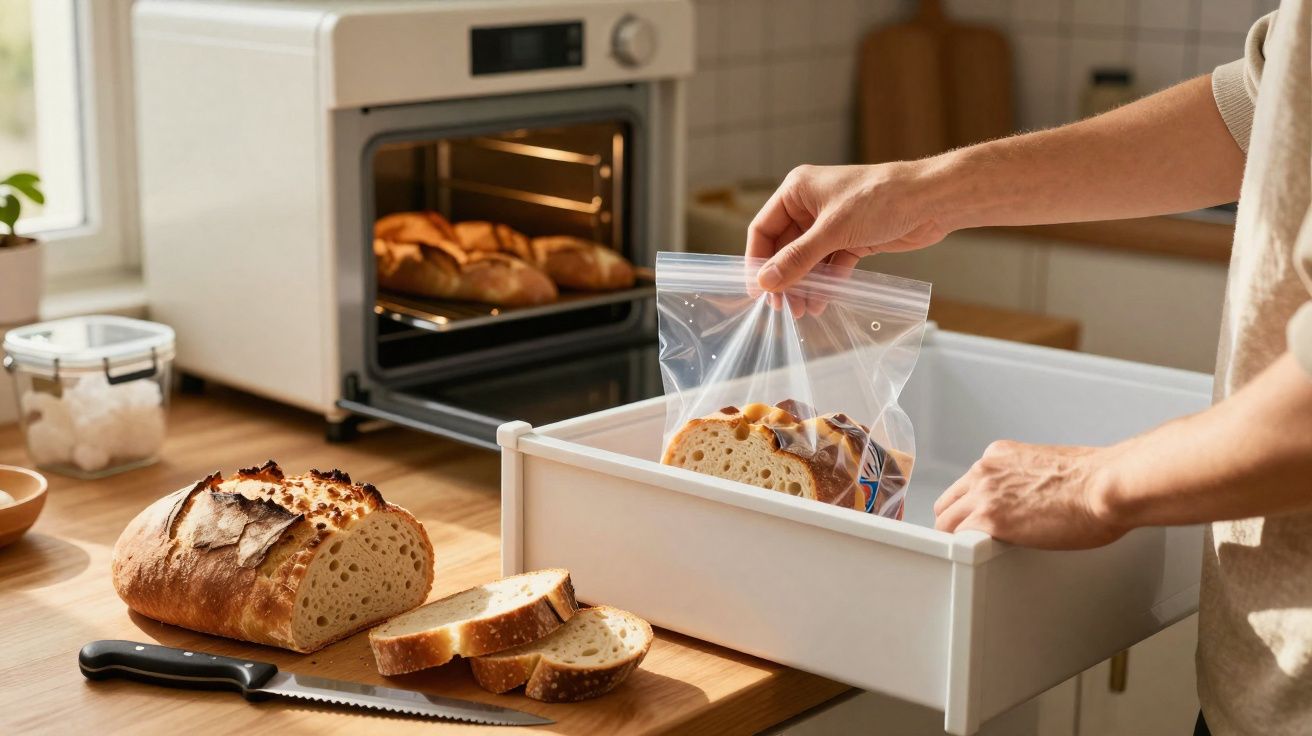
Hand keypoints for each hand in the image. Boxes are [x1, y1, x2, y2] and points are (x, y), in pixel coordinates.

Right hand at [746, 163, 950, 297]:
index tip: (758, 291)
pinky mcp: (852, 238)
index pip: (764, 229)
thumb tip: (766, 282)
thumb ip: (797, 259)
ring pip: (808, 259)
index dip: (758, 260)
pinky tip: (823, 301)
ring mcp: (832, 223)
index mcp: (797, 190)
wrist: (932, 200)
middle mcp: (811, 205)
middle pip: (785, 248)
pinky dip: (826, 282)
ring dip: (805, 284)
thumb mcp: (833, 231)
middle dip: (785, 278)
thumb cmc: (881, 199)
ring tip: (803, 311)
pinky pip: (830, 264)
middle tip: (784, 308)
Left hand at [933, 440, 1127, 549]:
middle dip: (955, 521)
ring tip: (970, 556)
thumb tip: (1029, 498)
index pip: (968, 483)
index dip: (971, 505)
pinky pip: (957, 539)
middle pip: (949, 502)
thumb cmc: (1096, 480)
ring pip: (946, 522)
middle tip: (967, 541)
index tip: (978, 517)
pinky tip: (973, 561)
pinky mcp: (989, 519)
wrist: (1106, 485)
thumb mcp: (1049, 467)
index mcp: (1000, 455)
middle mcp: (985, 470)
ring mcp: (983, 494)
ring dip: (956, 539)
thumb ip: (1027, 479)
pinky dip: (962, 551)